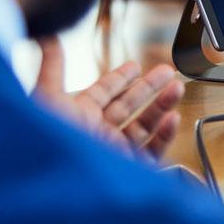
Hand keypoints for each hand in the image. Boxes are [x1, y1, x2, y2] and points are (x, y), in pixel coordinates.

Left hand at [34, 38, 183, 160]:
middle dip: (149, 86)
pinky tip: (172, 118)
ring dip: (162, 105)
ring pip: (144, 125)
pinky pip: (152, 150)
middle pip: (128, 105)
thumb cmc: (47, 142)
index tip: (134, 66)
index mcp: (78, 115)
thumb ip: (52, 68)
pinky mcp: (128, 170)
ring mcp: (113, 150)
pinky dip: (165, 134)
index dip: (119, 78)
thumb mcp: (47, 98)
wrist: (56, 185)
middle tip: (166, 71)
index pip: (103, 92)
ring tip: (176, 87)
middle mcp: (97, 132)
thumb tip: (48, 39)